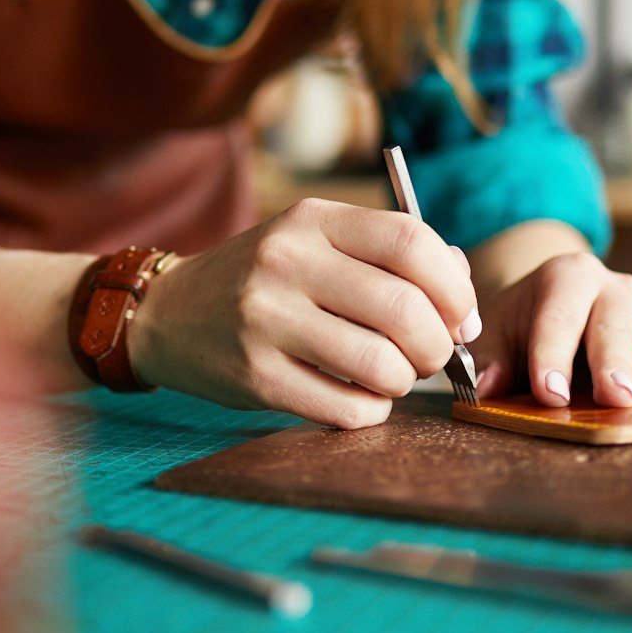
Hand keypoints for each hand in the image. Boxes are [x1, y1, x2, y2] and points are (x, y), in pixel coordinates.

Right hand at [129, 199, 480, 428]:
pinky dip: (369, 412)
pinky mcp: (254, 376)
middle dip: (437, 346)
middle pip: (404, 310)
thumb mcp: (316, 243)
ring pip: (380, 365)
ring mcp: (265, 320)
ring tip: (391, 378)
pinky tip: (358, 400)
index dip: (454, 288)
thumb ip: (389, 257)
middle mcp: (286, 262)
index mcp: (311, 220)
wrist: (169, 313)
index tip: (460, 318)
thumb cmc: (264, 280)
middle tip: (430, 357)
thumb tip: (462, 297)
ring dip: (403, 382)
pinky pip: (344, 407)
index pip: (412, 243)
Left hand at [468, 251, 631, 407]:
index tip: (550, 394)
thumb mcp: (497, 331)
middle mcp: (612, 288)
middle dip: (614, 361)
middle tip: (615, 397)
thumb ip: (491, 358)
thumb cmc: (521, 324)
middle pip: (616, 322)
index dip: (553, 356)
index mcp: (565, 278)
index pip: (559, 316)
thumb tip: (487, 388)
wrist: (554, 303)